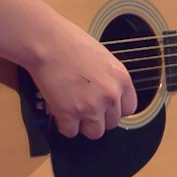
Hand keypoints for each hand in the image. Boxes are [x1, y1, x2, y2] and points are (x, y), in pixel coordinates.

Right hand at [30, 22, 138, 139]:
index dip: (114, 109)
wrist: (47, 43)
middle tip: (83, 106)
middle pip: (111, 123)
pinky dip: (63, 125)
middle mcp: (110, 95)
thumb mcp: (102, 58)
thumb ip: (109, 79)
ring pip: (94, 132)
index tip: (104, 107)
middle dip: (98, 117)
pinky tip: (58, 110)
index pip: (129, 109)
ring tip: (72, 110)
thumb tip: (106, 96)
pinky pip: (70, 132)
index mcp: (122, 79)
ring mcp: (91, 107)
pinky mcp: (69, 114)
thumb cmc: (71, 43)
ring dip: (83, 125)